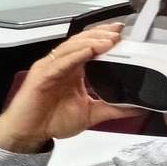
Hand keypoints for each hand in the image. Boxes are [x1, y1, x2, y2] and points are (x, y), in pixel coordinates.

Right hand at [0, 24, 145, 152]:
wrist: (29, 134)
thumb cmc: (53, 120)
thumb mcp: (91, 114)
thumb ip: (114, 109)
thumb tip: (137, 108)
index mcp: (75, 70)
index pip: (92, 47)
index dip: (106, 38)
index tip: (125, 34)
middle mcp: (63, 64)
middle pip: (83, 41)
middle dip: (102, 34)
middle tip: (120, 32)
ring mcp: (51, 67)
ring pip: (73, 47)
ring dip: (91, 41)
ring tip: (109, 39)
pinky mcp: (41, 74)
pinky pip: (60, 61)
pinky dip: (76, 55)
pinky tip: (89, 50)